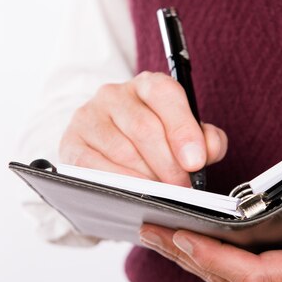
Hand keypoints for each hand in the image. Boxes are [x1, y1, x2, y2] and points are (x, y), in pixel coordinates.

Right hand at [59, 71, 227, 184]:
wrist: (110, 151)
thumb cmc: (154, 143)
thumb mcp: (184, 136)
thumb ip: (206, 140)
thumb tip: (209, 150)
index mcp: (148, 85)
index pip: (165, 94)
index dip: (182, 130)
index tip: (195, 162)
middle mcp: (115, 94)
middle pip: (144, 128)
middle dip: (168, 165)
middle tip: (182, 189)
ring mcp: (89, 117)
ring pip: (121, 151)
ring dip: (146, 178)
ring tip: (162, 195)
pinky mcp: (71, 143)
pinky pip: (94, 167)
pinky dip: (118, 183)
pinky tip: (132, 195)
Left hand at [139, 184, 281, 281]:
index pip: (258, 274)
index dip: (219, 259)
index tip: (186, 237)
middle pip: (230, 279)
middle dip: (188, 256)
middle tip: (152, 229)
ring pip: (226, 280)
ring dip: (189, 259)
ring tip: (155, 233)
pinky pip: (232, 276)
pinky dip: (204, 260)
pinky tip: (182, 242)